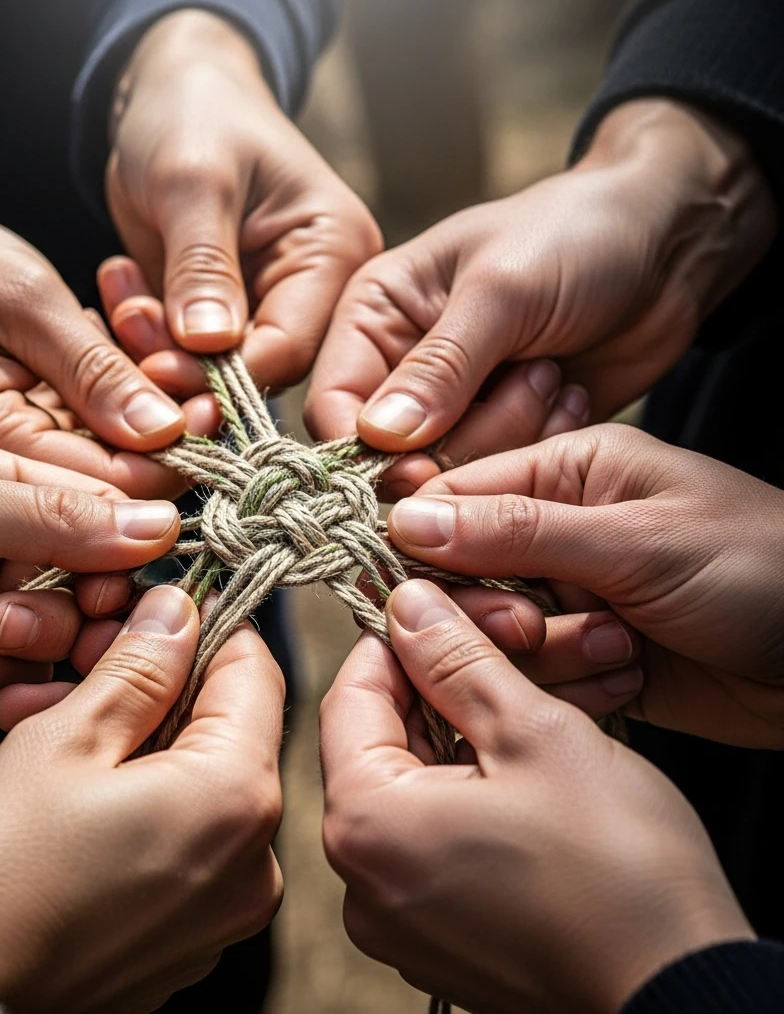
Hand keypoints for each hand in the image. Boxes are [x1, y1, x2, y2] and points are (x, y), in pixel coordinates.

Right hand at [0, 199, 219, 497]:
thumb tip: (165, 431)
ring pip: (105, 459)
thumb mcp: (19, 297)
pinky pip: (88, 434)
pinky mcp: (22, 438)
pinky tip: (145, 356)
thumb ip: (90, 369)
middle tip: (210, 386)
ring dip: (150, 414)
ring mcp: (6, 458)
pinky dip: (122, 399)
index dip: (164, 461)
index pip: (93, 485)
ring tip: (179, 360)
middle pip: (106, 484)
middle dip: (168, 440)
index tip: (212, 412)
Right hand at [0, 586, 283, 1013]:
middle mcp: (254, 861)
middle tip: (84, 672)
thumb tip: (178, 609)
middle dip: (160, 689)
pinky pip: (187, 840)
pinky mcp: (191, 937)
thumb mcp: (62, 741)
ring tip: (59, 731)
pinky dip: (145, 803)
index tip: (155, 614)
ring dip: (143, 744)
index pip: (255, 671)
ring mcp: (225, 909)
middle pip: (228, 729)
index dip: (205, 629)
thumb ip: (139, 667)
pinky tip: (77, 796)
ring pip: (201, 783)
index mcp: (235, 798)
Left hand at [105, 9, 381, 390]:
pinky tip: (123, 298)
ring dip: (159, 351)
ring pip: (218, 371)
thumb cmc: (194, 116)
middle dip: (186, 367)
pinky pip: (190, 355)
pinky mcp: (232, 316)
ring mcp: (272, 306)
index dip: (225, 376)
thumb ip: (202, 264)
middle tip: (130, 337)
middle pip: (258, 370)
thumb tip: (208, 345)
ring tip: (122, 303)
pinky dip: (150, 338)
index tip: (156, 372)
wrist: (174, 97)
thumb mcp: (192, 181)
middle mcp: (316, 292)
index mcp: (335, 253)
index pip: (291, 345)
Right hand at [306, 99, 775, 487]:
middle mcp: (401, 368)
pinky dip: (539, 446)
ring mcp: (454, 408)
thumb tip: (377, 438)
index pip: (334, 406)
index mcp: (373, 316)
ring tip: (552, 370)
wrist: (669, 245)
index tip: (419, 467)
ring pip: (449, 473)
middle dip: (463, 435)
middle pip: (391, 455)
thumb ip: (440, 367)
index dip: (365, 450)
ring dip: (511, 433)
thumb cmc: (577, 236)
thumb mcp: (503, 290)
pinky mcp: (503, 435)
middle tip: (528, 374)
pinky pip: (500, 477)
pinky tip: (569, 393)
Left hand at [321, 579, 752, 1012]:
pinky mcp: (436, 939)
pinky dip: (463, 795)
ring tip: (517, 712)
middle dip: (433, 691)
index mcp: (366, 825)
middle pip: (376, 744)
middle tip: (493, 656)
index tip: (437, 615)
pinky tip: (517, 775)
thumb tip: (410, 605)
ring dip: (455, 740)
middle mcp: (362, 882)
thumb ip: (458, 660)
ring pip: (408, 790)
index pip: (350, 696)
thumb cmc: (620, 870)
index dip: (396, 643)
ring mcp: (397, 919)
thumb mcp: (535, 732)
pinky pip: (428, 841)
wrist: (684, 992)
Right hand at [387, 424, 783, 747]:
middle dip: (497, 608)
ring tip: (619, 647)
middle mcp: (560, 528)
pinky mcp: (586, 651)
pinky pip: (532, 672)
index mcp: (569, 470)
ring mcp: (572, 592)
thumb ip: (516, 531)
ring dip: (546, 651)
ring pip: (495, 629)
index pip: (456, 495)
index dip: (426, 542)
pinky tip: (628, 675)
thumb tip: (406, 521)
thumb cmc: (762, 570)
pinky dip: (569, 684)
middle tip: (541, 625)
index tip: (417, 588)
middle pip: (465, 570)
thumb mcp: (636, 540)